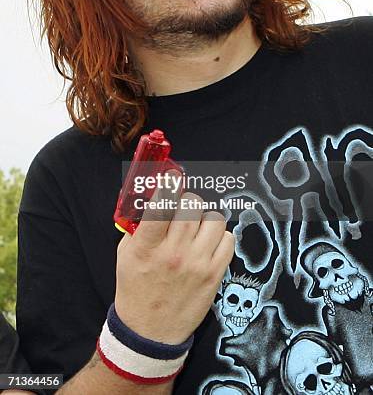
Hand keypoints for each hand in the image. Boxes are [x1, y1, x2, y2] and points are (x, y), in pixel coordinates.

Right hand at [114, 170, 234, 343]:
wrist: (149, 332)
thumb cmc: (136, 289)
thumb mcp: (125, 254)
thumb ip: (138, 224)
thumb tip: (151, 195)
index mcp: (147, 247)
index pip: (161, 205)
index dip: (168, 186)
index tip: (172, 178)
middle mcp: (174, 253)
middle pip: (192, 205)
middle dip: (187, 202)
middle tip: (182, 210)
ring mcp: (197, 264)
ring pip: (214, 218)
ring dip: (204, 218)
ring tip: (195, 229)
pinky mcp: (215, 274)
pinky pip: (229, 239)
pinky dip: (220, 236)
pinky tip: (207, 244)